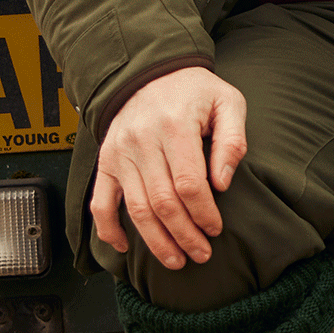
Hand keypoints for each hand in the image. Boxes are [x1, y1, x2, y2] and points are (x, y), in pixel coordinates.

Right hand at [90, 65, 246, 269]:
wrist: (150, 71)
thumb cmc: (195, 90)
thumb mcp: (227, 101)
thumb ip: (232, 139)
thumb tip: (223, 183)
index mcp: (175, 125)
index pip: (189, 183)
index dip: (203, 213)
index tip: (216, 228)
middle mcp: (142, 141)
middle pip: (163, 202)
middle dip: (184, 235)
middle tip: (201, 254)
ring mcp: (120, 153)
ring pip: (136, 209)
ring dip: (156, 242)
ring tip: (176, 261)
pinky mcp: (106, 161)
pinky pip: (100, 203)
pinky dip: (108, 230)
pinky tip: (125, 248)